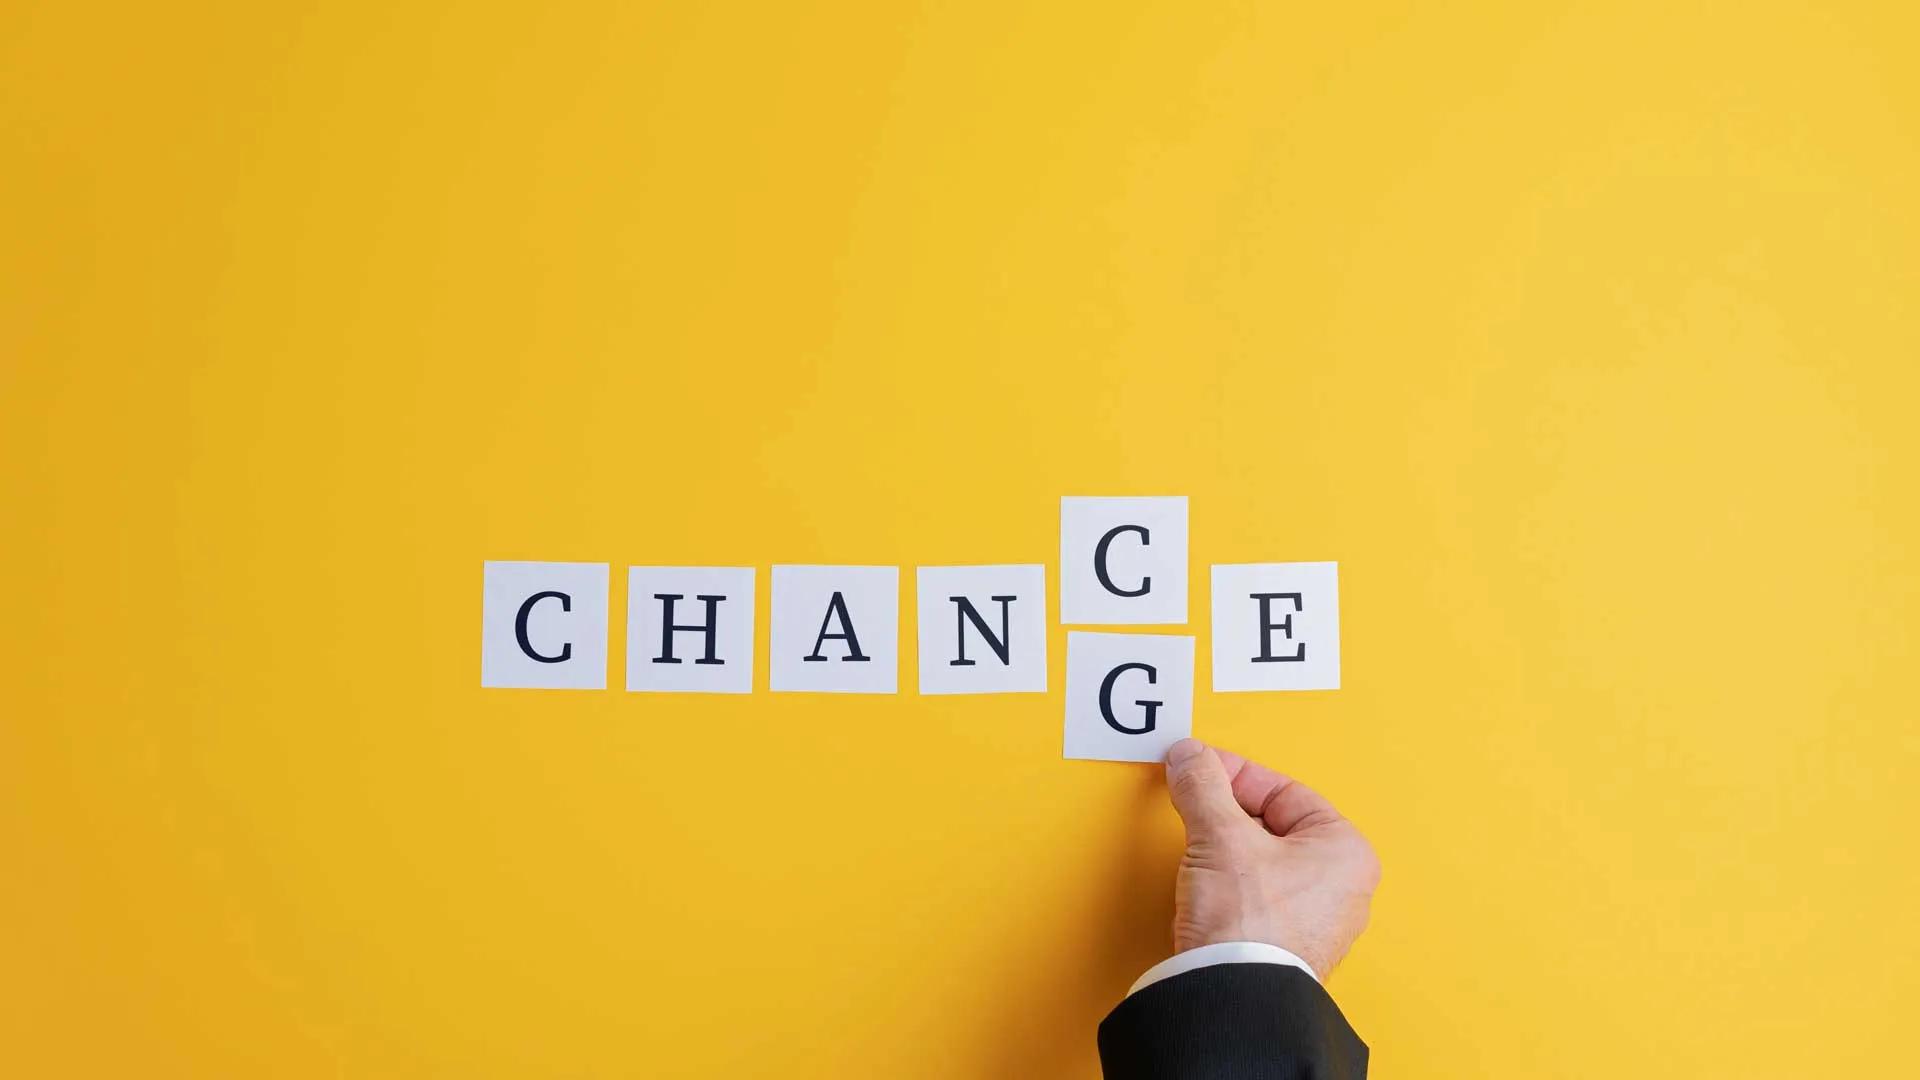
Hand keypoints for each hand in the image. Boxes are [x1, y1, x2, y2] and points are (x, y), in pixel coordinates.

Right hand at [1162, 738, 1380, 978]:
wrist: (1232, 996)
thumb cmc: (1250, 925)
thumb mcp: (1220, 836)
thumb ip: (1203, 785)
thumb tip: (1190, 757)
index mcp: (1345, 851)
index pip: (1285, 791)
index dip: (1235, 774)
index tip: (1201, 768)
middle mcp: (1341, 888)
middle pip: (1272, 826)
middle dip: (1227, 814)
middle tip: (1194, 803)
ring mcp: (1316, 922)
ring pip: (1261, 864)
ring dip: (1224, 852)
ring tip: (1199, 852)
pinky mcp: (1286, 947)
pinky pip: (1255, 899)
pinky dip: (1227, 886)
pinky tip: (1206, 890)